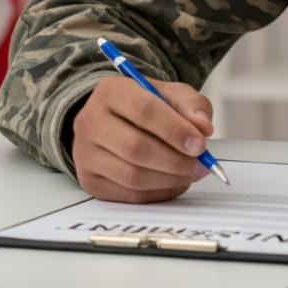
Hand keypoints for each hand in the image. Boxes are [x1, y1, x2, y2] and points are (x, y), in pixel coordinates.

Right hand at [71, 75, 215, 202]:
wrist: (116, 119)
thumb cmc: (147, 105)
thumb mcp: (172, 94)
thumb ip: (192, 106)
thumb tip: (203, 129)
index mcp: (111, 92)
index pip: (144, 111)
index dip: (175, 130)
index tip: (200, 144)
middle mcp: (90, 122)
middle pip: (136, 148)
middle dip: (176, 160)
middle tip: (201, 164)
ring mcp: (85, 154)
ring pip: (132, 176)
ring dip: (170, 179)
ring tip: (192, 173)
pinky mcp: (89, 180)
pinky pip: (129, 195)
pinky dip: (159, 193)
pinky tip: (175, 183)